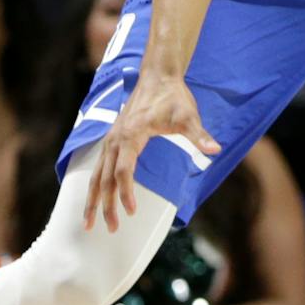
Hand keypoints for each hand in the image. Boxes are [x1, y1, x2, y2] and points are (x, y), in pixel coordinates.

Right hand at [87, 68, 217, 232]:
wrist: (158, 76)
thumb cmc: (173, 97)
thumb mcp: (188, 116)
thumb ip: (198, 135)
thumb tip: (214, 149)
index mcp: (131, 134)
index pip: (123, 170)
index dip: (126, 192)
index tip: (131, 211)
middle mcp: (115, 138)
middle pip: (105, 178)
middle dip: (106, 205)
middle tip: (112, 228)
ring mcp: (110, 139)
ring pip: (96, 175)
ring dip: (93, 200)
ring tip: (89, 224)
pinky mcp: (111, 140)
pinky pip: (97, 168)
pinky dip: (94, 187)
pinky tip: (93, 202)